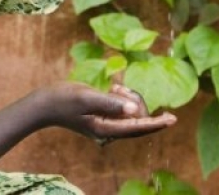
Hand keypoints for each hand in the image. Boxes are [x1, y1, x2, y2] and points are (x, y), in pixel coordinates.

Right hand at [34, 81, 176, 145]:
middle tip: (119, 87)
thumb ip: (110, 103)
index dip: (156, 123)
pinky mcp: (106, 118)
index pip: (137, 127)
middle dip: (134, 100)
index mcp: (106, 129)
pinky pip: (124, 109)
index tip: (172, 119)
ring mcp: (108, 126)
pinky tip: (113, 88)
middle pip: (137, 118)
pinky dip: (122, 97)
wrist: (46, 103)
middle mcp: (109, 131)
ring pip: (132, 112)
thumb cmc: (64, 99)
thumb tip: (133, 110)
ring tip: (114, 87)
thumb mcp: (86, 98)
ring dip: (128, 97)